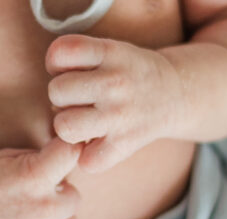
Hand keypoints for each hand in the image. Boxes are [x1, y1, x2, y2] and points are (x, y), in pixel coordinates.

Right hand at [0, 138, 82, 218]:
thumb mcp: (9, 156)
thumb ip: (42, 158)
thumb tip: (66, 160)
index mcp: (36, 176)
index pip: (72, 154)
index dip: (65, 152)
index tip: (58, 155)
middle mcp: (44, 207)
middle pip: (75, 196)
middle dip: (59, 191)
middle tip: (37, 191)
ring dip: (57, 215)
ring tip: (34, 211)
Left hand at [45, 34, 183, 172]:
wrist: (175, 94)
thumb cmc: (128, 73)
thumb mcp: (109, 50)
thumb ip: (77, 60)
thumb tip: (50, 103)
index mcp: (110, 52)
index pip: (60, 53)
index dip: (56, 64)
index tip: (70, 71)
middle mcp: (114, 82)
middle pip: (56, 91)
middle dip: (62, 97)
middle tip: (80, 100)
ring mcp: (120, 115)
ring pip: (64, 127)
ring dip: (68, 126)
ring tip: (84, 122)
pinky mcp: (125, 145)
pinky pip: (85, 161)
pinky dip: (87, 157)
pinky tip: (98, 144)